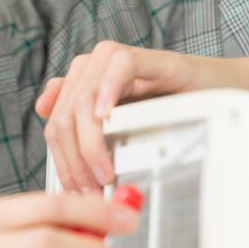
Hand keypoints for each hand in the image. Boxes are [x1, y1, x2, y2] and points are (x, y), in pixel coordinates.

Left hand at [35, 40, 200, 192]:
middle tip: (95, 189)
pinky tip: (108, 116)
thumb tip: (43, 115)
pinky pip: (117, 70)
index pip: (55, 127)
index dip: (63, 163)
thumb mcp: (117, 123)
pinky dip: (108, 93)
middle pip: (65, 118)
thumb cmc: (163, 104)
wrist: (205, 87)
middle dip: (76, 160)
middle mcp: (89, 67)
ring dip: (91, 142)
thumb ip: (81, 125)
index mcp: (78, 83)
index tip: (78, 193)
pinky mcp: (138, 55)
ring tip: (105, 171)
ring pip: (84, 101)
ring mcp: (111, 59)